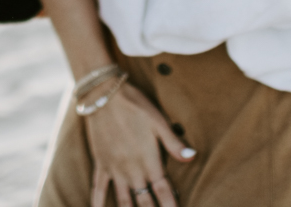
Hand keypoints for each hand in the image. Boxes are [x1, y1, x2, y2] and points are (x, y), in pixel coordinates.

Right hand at [83, 82, 194, 206]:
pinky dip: (98, 203)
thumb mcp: (158, 121)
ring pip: (123, 201)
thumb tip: (192, 157)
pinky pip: (98, 189)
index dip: (170, 205)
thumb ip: (174, 142)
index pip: (163, 191)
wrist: (103, 95)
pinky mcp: (101, 163)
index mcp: (149, 161)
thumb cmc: (134, 105)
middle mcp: (132, 170)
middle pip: (144, 202)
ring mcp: (114, 169)